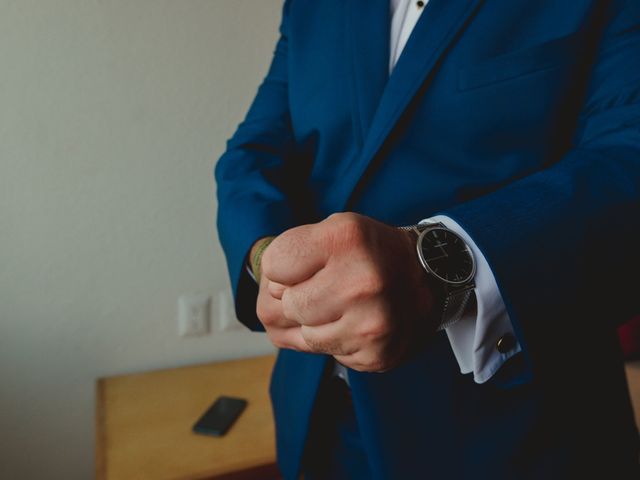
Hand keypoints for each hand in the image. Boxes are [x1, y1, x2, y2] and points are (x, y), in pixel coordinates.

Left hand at [258, 213, 440, 371]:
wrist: (430, 278)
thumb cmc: (373, 252)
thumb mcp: (337, 228)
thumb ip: (293, 252)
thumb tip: (268, 296)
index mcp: (346, 239)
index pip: (272, 266)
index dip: (283, 268)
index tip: (305, 266)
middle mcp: (362, 281)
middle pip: (283, 306)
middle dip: (296, 298)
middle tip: (324, 289)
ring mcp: (371, 323)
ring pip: (302, 336)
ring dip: (313, 324)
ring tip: (341, 306)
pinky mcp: (376, 355)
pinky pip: (327, 355)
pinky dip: (334, 341)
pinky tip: (355, 323)